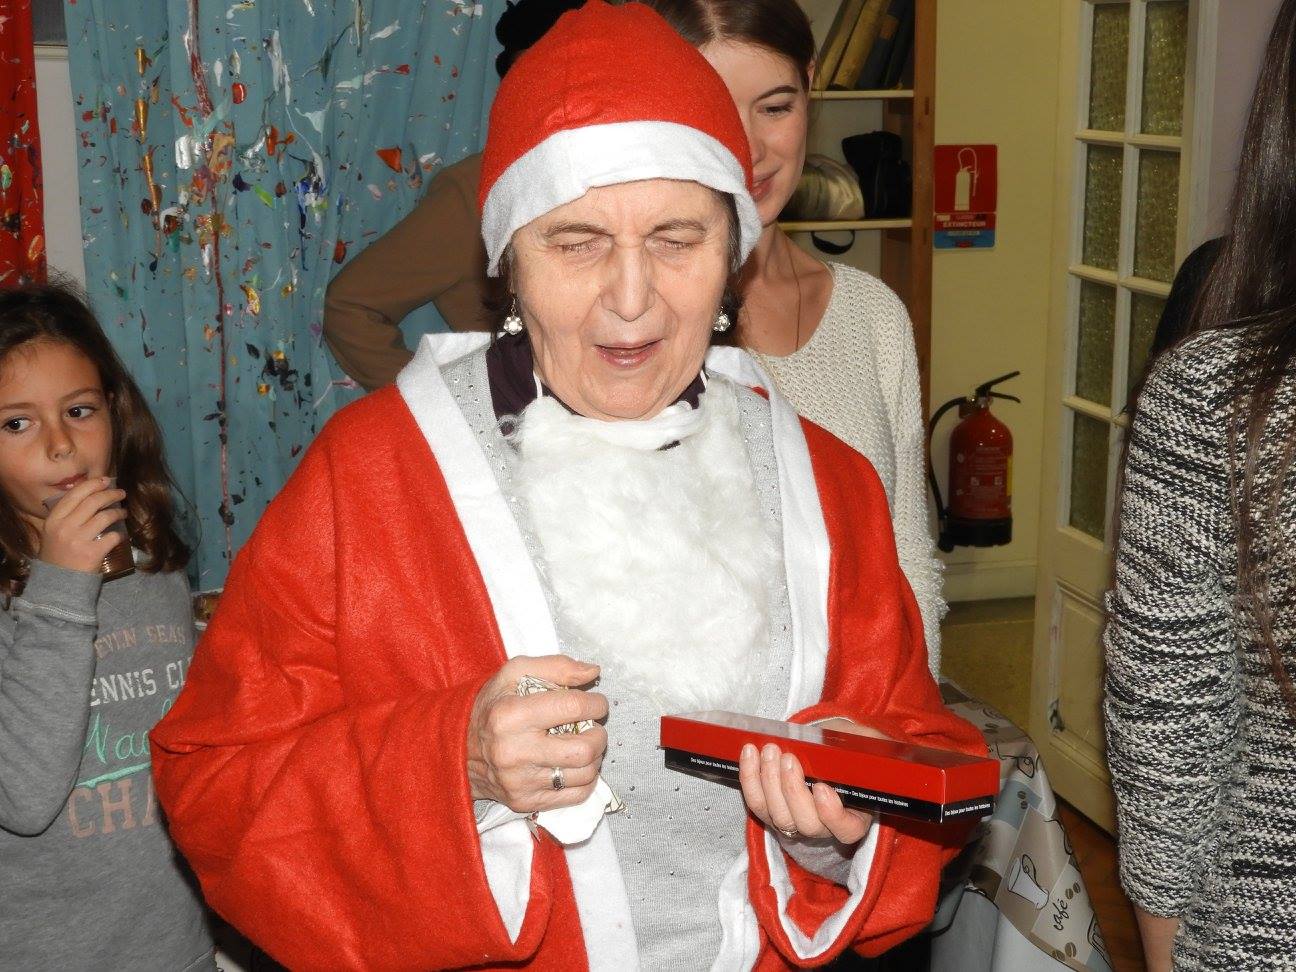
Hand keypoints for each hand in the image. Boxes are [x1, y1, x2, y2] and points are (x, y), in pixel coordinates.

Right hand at [36, 477, 126, 573]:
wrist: (58, 583)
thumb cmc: (58, 555)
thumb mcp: (53, 532)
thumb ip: (67, 515)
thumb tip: (91, 494)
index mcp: (53, 519)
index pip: (75, 494)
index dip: (93, 484)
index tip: (106, 480)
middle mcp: (65, 527)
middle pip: (93, 501)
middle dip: (111, 494)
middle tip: (121, 493)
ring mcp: (78, 540)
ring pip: (105, 516)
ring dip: (118, 512)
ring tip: (123, 513)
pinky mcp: (92, 552)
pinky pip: (113, 536)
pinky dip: (119, 534)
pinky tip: (121, 534)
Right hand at [466, 654, 607, 813]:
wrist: (456, 749)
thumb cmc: (490, 707)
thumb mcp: (514, 674)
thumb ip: (556, 667)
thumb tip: (592, 672)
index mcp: (511, 715)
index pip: (572, 708)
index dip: (595, 703)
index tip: (596, 702)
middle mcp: (514, 751)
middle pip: (583, 749)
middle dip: (599, 734)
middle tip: (593, 726)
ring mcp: (519, 781)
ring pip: (584, 774)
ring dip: (594, 757)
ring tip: (584, 744)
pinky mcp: (524, 802)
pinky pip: (575, 796)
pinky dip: (586, 779)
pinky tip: (575, 764)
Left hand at [738, 719, 889, 844]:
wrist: (823, 753)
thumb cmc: (847, 751)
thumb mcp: (864, 747)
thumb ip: (866, 744)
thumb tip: (858, 738)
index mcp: (854, 816)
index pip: (846, 829)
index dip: (832, 814)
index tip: (822, 788)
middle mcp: (823, 827)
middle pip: (806, 823)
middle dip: (793, 790)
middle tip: (789, 758)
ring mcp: (793, 822)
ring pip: (778, 815)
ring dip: (770, 781)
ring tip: (770, 751)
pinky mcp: (769, 812)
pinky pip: (756, 802)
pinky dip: (750, 777)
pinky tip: (750, 752)